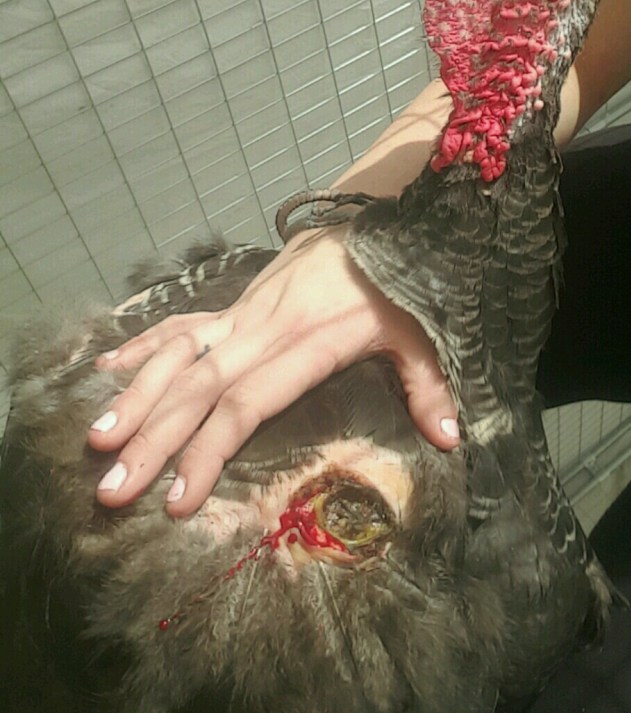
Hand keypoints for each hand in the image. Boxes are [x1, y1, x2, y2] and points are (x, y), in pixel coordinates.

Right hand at [89, 227, 458, 515]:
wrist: (376, 214)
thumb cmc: (400, 280)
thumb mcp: (422, 330)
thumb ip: (429, 385)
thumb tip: (451, 441)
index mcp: (306, 343)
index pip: (246, 403)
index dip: (209, 450)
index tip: (178, 498)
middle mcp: (262, 328)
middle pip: (196, 389)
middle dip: (151, 440)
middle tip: (111, 490)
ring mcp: (243, 313)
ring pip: (177, 356)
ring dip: (135, 398)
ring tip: (96, 440)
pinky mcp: (236, 303)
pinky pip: (180, 325)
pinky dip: (140, 347)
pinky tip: (103, 374)